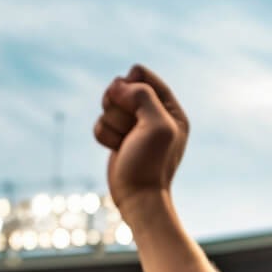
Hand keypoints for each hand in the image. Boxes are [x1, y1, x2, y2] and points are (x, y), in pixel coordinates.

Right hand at [94, 65, 188, 210]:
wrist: (138, 196)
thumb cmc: (152, 162)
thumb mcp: (157, 124)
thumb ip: (142, 95)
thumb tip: (119, 85)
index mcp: (171, 110)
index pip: (143, 75)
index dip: (131, 83)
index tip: (132, 99)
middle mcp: (154, 115)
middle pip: (121, 87)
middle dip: (118, 105)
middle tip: (130, 126)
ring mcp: (134, 127)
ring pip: (107, 105)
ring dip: (112, 123)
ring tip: (125, 141)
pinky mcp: (117, 137)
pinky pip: (99, 122)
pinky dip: (104, 135)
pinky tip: (117, 149)